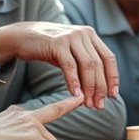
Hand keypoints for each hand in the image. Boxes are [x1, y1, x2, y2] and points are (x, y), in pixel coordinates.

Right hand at [0, 22, 118, 109]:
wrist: (24, 36)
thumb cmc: (50, 48)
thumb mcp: (71, 54)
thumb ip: (85, 67)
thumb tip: (99, 91)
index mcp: (91, 35)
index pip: (109, 58)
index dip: (113, 78)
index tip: (113, 96)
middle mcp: (84, 34)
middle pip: (99, 64)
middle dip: (100, 87)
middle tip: (99, 105)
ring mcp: (71, 37)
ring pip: (88, 65)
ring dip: (89, 87)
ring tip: (88, 104)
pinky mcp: (57, 43)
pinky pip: (70, 65)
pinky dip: (74, 81)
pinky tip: (75, 95)